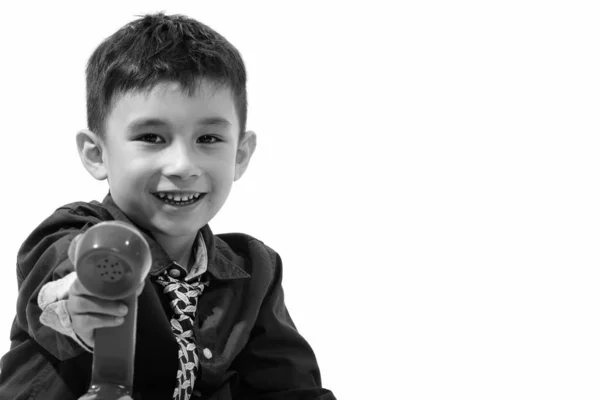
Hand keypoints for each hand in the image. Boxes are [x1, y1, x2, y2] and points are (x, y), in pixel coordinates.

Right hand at [66, 233, 143, 348]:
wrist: (97, 329)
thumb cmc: (106, 306)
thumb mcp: (117, 295)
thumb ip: (127, 288)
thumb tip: (140, 282)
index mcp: (85, 281)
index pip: (85, 272)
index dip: (96, 272)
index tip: (111, 274)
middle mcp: (76, 292)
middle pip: (81, 287)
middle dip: (104, 293)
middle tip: (125, 303)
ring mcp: (74, 308)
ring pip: (83, 304)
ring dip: (107, 308)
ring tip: (124, 312)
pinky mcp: (76, 324)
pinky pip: (85, 321)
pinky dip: (104, 321)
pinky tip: (117, 321)